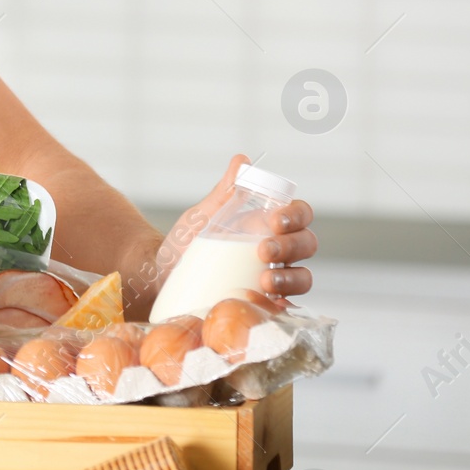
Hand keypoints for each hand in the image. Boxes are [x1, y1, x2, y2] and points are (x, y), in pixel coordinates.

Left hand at [160, 154, 315, 303]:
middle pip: (307, 244)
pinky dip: (283, 307)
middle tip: (264, 250)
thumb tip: (241, 160)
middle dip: (291, 246)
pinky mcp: (265, 304)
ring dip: (291, 278)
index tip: (275, 219)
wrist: (163, 276)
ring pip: (303, 277)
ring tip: (266, 281)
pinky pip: (286, 309)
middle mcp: (279, 251)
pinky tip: (271, 305)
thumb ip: (225, 192)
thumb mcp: (203, 216)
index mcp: (268, 225)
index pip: (300, 214)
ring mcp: (275, 279)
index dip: (296, 215)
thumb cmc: (187, 243)